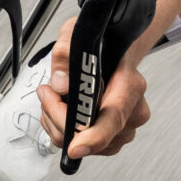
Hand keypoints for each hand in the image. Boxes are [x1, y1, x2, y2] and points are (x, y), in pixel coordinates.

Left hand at [38, 14, 152, 158]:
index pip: (114, 116)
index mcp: (130, 85)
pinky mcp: (110, 140)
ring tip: (54, 98)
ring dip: (58, 124)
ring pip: (82, 144)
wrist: (113, 51)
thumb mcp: (77, 33)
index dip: (93, 136)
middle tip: (48, 92)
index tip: (75, 147)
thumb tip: (61, 85)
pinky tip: (60, 110)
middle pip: (92, 134)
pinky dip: (62, 130)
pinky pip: (80, 146)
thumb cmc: (101, 44)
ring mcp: (124, 129)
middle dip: (59, 118)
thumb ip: (66, 53)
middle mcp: (133, 111)